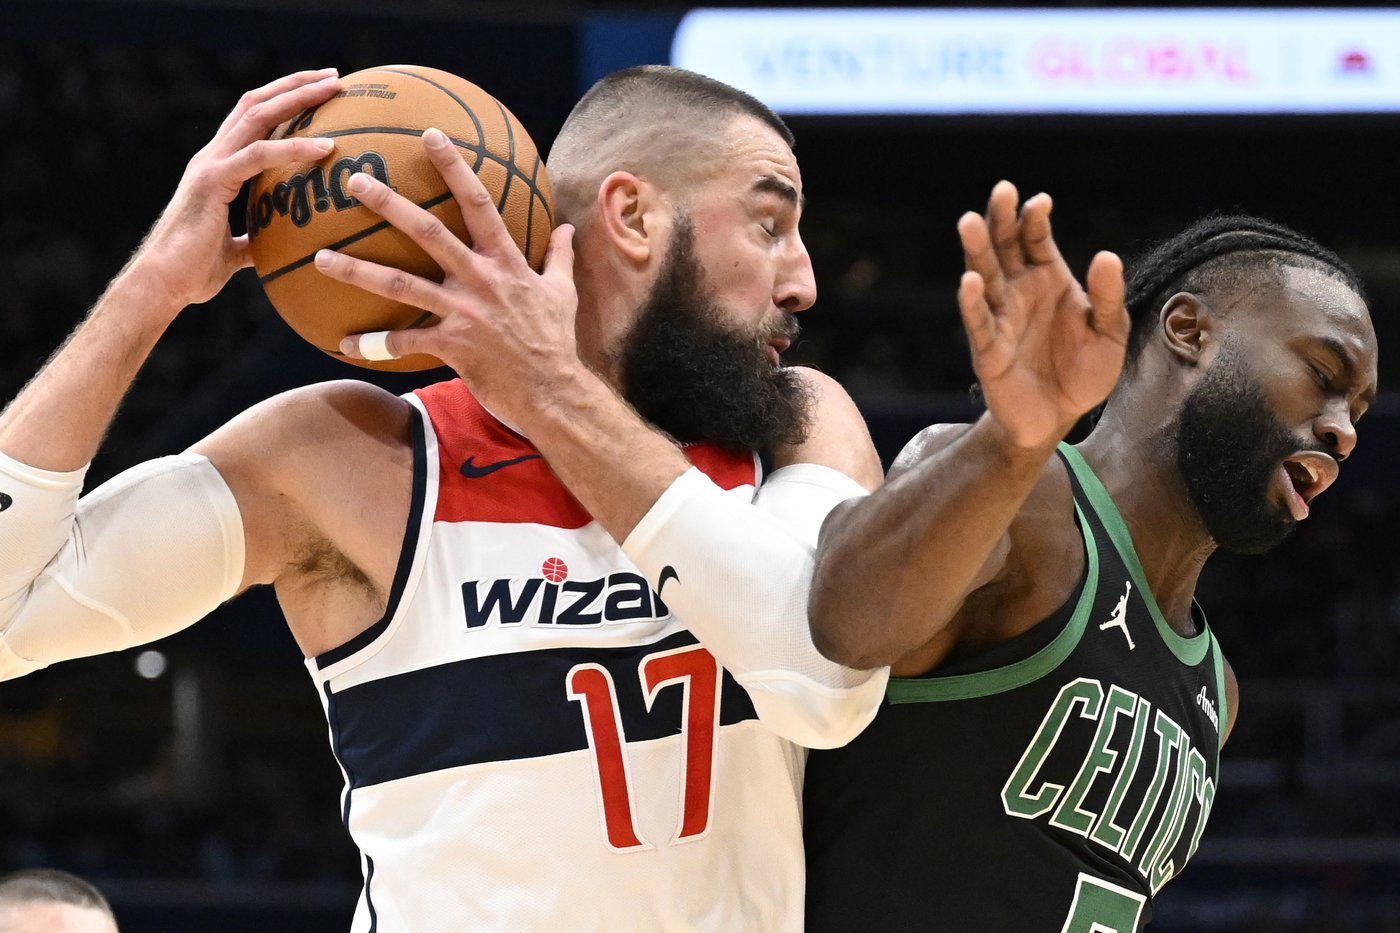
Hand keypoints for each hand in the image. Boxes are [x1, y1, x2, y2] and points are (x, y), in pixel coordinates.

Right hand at [132, 69, 342, 308]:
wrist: (162, 284)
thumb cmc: (194, 272)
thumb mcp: (233, 252)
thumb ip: (252, 240)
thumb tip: (273, 246)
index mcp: (219, 166)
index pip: (253, 119)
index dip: (284, 100)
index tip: (320, 92)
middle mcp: (213, 157)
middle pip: (256, 104)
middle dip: (296, 86)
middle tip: (335, 77)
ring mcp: (210, 165)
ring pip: (257, 116)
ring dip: (297, 98)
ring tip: (333, 89)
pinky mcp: (212, 182)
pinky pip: (258, 156)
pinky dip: (293, 148)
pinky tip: (326, 147)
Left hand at [316, 127, 579, 421]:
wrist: (555, 392)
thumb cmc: (556, 341)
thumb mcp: (563, 292)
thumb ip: (559, 256)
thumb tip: (569, 228)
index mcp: (506, 261)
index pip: (478, 203)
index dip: (454, 167)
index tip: (431, 135)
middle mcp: (481, 279)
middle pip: (428, 231)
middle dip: (389, 203)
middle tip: (355, 180)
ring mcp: (464, 312)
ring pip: (400, 284)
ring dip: (357, 270)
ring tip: (321, 258)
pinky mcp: (452, 346)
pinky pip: (404, 342)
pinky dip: (374, 344)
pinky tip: (346, 344)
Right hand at [957, 181, 1127, 449]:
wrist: (1060, 417)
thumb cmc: (1084, 372)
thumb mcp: (1110, 333)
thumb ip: (1108, 298)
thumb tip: (1106, 256)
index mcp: (1048, 279)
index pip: (1036, 239)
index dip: (1035, 219)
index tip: (1040, 201)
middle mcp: (1019, 292)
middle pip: (1004, 247)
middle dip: (1001, 219)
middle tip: (1002, 190)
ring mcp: (1001, 318)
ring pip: (984, 277)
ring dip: (977, 250)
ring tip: (968, 221)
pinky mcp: (989, 350)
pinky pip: (979, 323)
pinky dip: (971, 303)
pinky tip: (969, 282)